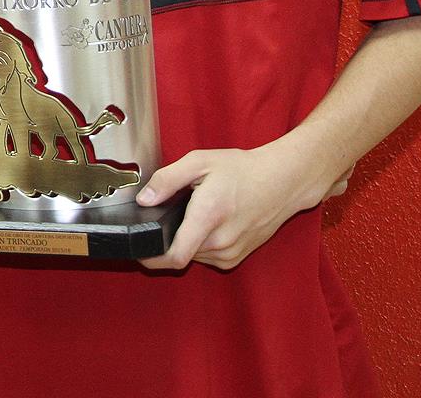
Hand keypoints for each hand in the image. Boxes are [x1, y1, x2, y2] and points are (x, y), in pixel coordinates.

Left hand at [136, 140, 332, 270]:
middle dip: (167, 239)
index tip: (138, 249)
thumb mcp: (198, 162)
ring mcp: (231, 253)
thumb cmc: (241, 169)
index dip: (151, 257)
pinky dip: (200, 243)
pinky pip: (207, 257)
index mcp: (208, 217)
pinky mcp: (236, 257)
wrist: (282, 181)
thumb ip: (166, 180)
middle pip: (179, 254)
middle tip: (168, 214)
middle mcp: (221, 241)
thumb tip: (144, 200)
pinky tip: (206, 222)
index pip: (176, 256)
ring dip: (185, 241)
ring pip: (193, 256)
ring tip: (192, 214)